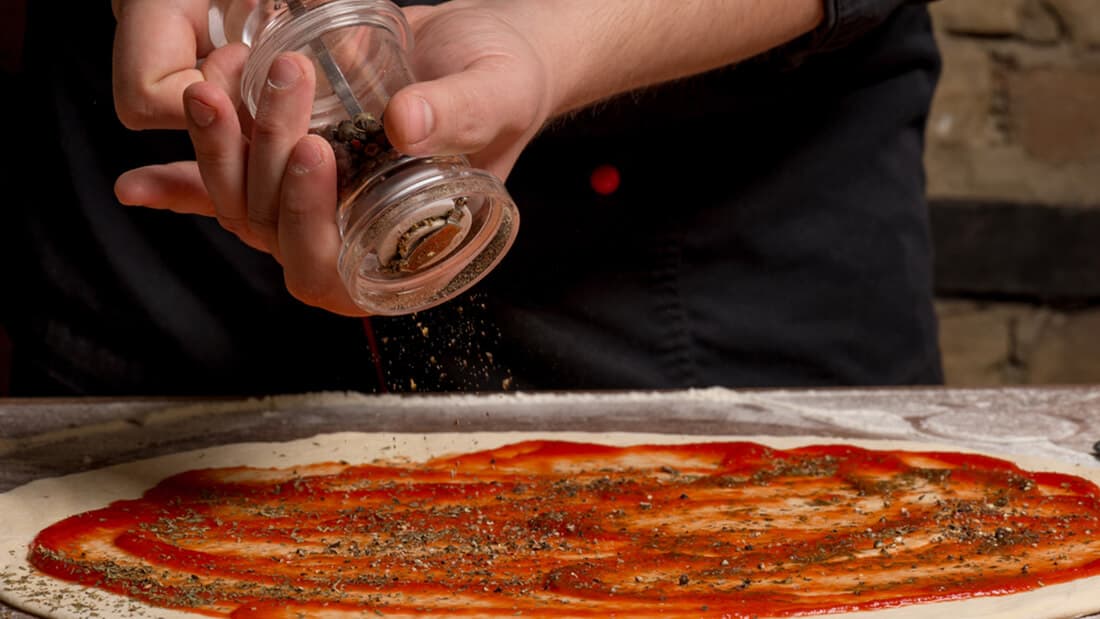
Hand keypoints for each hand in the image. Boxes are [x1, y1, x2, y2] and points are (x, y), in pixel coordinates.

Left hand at [115, 1, 556, 315]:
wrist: (485, 47)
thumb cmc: (509, 82)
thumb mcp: (498, 95)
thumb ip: (458, 113)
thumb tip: (405, 124)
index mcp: (409, 251)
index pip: (341, 276)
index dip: (313, 231)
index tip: (315, 156)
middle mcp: (354, 240)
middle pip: (279, 236)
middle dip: (262, 167)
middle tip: (278, 87)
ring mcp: (319, 206)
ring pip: (244, 208)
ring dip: (216, 156)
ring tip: (211, 90)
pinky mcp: (291, 169)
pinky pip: (232, 187)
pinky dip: (182, 186)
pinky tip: (137, 185)